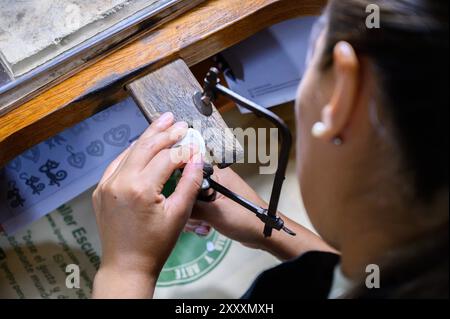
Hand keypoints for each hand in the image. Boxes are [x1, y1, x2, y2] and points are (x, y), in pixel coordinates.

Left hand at [92, 112, 203, 297]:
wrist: (126, 266)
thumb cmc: (156, 244)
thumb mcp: (179, 214)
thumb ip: (189, 182)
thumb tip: (197, 157)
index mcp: (140, 188)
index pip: (166, 158)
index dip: (184, 149)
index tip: (196, 144)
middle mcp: (119, 181)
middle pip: (146, 146)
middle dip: (165, 132)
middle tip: (179, 122)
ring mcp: (106, 184)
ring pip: (130, 151)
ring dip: (148, 136)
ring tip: (163, 122)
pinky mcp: (101, 189)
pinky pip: (118, 163)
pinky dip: (133, 152)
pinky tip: (143, 143)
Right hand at [188, 167, 334, 259]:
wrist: (263, 234)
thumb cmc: (246, 220)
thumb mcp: (214, 214)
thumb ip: (191, 207)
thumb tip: (172, 204)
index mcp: (217, 173)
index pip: (187, 173)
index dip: (181, 189)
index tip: (180, 204)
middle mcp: (216, 179)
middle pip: (188, 189)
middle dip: (188, 208)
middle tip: (196, 221)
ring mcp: (216, 192)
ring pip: (191, 202)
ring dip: (193, 217)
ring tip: (204, 227)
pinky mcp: (216, 204)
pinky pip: (199, 209)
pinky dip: (199, 220)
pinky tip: (205, 229)